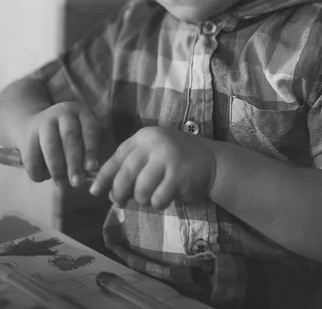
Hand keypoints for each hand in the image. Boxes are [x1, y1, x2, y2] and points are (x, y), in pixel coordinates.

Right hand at [18, 101, 100, 187]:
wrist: (39, 125)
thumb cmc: (71, 136)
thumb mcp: (84, 135)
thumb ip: (89, 150)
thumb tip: (91, 172)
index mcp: (81, 112)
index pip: (89, 129)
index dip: (91, 150)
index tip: (92, 168)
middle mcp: (63, 112)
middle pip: (69, 137)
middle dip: (74, 163)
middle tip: (77, 183)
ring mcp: (44, 121)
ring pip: (50, 146)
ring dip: (57, 169)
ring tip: (62, 184)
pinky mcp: (28, 134)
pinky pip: (32, 155)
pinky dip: (37, 170)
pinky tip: (43, 178)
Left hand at [89, 126, 215, 209]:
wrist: (211, 161)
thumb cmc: (176, 160)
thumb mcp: (152, 156)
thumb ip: (132, 169)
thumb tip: (108, 193)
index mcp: (145, 136)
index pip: (118, 156)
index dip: (104, 175)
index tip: (93, 191)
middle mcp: (155, 143)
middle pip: (126, 175)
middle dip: (120, 193)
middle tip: (121, 202)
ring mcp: (168, 158)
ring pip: (141, 190)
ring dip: (143, 200)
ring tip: (153, 196)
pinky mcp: (179, 175)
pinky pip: (158, 199)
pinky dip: (159, 203)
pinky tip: (168, 196)